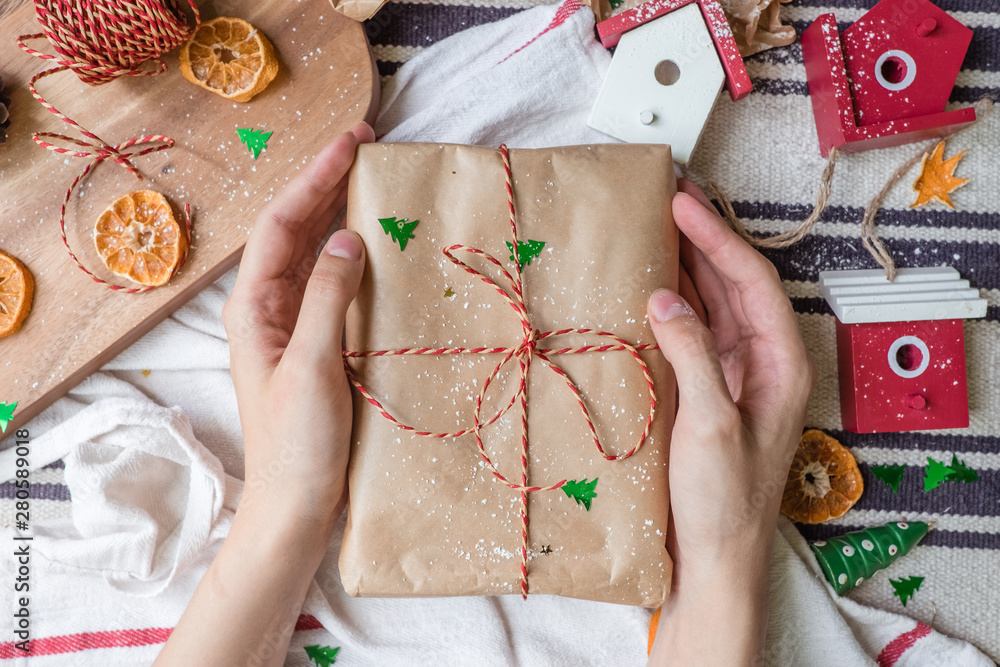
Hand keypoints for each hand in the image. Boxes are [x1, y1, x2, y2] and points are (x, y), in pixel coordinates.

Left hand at [158, 124, 374, 666]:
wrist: (294, 507)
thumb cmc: (295, 444)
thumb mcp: (312, 366)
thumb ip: (328, 298)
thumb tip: (348, 238)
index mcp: (254, 307)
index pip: (280, 224)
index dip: (314, 178)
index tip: (351, 143)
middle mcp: (270, 308)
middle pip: (296, 230)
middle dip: (327, 185)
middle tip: (368, 147)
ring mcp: (294, 326)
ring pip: (316, 254)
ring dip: (341, 215)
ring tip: (375, 181)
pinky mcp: (319, 345)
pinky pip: (335, 286)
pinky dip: (356, 257)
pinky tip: (379, 245)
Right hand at [647, 181, 814, 664]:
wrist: (712, 558)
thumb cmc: (723, 500)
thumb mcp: (710, 422)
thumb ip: (692, 353)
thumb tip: (664, 296)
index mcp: (781, 363)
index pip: (752, 281)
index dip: (717, 237)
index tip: (682, 203)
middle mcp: (761, 361)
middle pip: (734, 284)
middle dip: (703, 240)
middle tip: (666, 198)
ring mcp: (731, 374)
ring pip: (710, 303)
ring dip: (685, 265)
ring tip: (653, 226)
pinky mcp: (703, 389)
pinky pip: (688, 332)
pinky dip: (669, 304)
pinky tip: (645, 283)